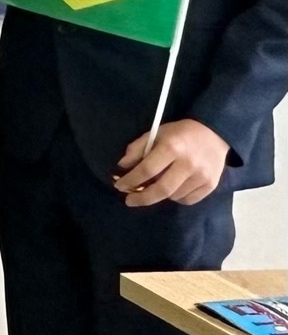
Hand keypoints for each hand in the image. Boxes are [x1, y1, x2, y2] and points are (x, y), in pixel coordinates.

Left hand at [114, 118, 229, 207]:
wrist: (214, 134)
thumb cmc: (179, 133)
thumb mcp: (155, 133)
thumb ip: (136, 149)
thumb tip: (121, 167)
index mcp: (172, 147)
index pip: (146, 170)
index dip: (130, 180)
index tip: (119, 186)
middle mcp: (188, 164)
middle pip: (161, 189)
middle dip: (142, 198)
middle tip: (130, 200)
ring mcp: (202, 176)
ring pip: (173, 196)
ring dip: (159, 195)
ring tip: (153, 188)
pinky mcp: (211, 185)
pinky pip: (188, 200)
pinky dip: (176, 198)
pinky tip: (172, 189)